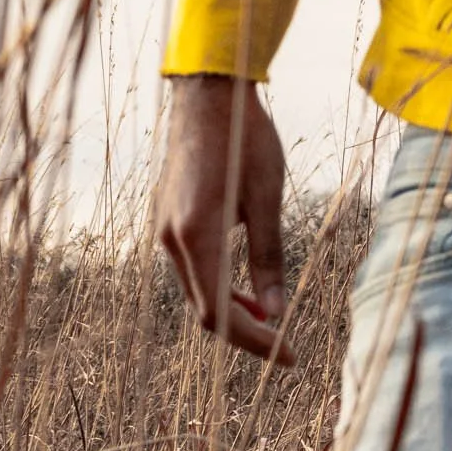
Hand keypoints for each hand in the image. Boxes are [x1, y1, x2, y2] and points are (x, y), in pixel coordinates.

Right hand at [157, 74, 295, 369]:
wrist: (208, 94)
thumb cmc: (245, 138)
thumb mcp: (267, 196)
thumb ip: (269, 256)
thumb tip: (276, 312)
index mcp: (196, 236)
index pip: (219, 314)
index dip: (254, 342)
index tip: (288, 356)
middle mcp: (171, 239)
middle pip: (203, 309)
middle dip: (243, 332)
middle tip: (283, 345)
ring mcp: (163, 229)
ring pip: (195, 289)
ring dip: (229, 307)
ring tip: (267, 316)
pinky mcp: (167, 218)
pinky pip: (190, 267)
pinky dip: (216, 283)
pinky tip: (241, 283)